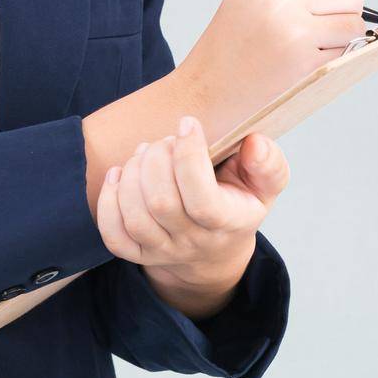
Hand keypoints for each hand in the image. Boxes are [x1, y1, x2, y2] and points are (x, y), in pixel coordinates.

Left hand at [95, 114, 288, 292]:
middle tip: (165, 140)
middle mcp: (193, 242)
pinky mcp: (138, 253)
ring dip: (133, 173)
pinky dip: (108, 200)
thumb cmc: (237, 203)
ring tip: (145, 153)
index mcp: (229, 222)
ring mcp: (163, 251)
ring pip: (135, 217)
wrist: (215, 249)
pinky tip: (118, 175)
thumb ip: (268, 163)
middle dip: (156, 159)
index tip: (188, 124)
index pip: (202, 199)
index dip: (189, 157)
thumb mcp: (265, 184)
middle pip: (161, 203)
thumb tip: (254, 144)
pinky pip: (113, 235)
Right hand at [177, 0, 372, 141]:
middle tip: (304, 22)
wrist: (208, 91)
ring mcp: (292, 29)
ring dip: (339, 34)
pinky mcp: (304, 60)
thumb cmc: (236, 41)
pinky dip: (334, 56)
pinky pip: (348, 48)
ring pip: (354, 20)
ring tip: (303, 42)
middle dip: (339, 7)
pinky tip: (303, 60)